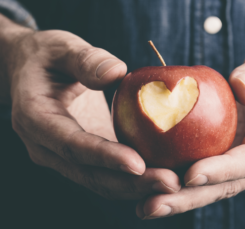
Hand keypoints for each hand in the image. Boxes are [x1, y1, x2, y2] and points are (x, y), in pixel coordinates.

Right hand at [4, 25, 180, 198]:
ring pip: (100, 181)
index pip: (71, 145)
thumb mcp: (62, 47)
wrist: (33, 71)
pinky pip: (106, 173)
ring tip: (172, 184)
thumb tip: (117, 72)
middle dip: (130, 183)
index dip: (104, 156)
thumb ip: (85, 59)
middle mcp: (46, 146)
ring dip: (136, 187)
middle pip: (89, 173)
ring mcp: (63, 155)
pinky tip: (161, 174)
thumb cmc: (48, 56)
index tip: (138, 165)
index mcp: (35, 118)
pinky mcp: (81, 155)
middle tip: (170, 183)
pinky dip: (133, 179)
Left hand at [136, 32, 244, 218]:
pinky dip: (180, 182)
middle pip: (226, 184)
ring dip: (180, 198)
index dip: (222, 170)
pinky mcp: (229, 153)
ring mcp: (244, 158)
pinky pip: (205, 171)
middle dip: (191, 197)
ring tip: (147, 207)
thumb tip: (241, 89)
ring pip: (213, 186)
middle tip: (154, 205)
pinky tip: (152, 186)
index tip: (191, 175)